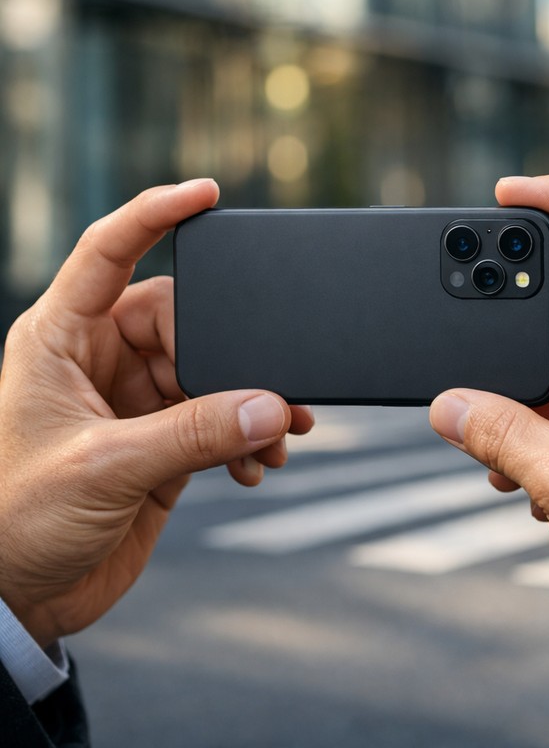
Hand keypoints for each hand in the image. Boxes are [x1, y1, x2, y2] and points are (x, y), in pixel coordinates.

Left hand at [0, 180, 313, 646]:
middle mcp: (99, 360)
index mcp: (61, 338)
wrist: (18, 597)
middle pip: (187, 322)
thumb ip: (195, 433)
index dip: (156, 215)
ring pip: (213, 375)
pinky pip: (220, 422)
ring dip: (251, 404)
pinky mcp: (160, 445)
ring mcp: (133, 403)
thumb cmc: (16, 520)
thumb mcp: (107, 466)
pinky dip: (247, 440)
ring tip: (280, 438)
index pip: (109, 252)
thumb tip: (273, 406)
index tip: (207, 194)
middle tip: (276, 390)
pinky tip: (256, 467)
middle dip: (237, 353)